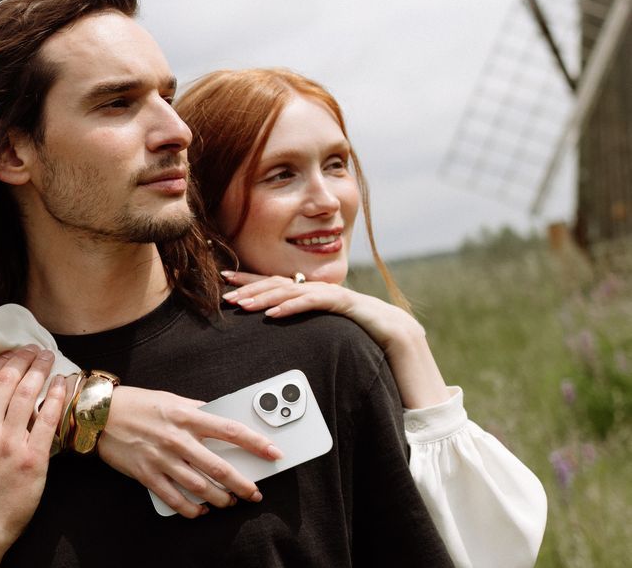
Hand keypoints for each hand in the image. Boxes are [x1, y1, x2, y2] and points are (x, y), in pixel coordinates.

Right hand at [0, 347, 65, 566]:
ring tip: (49, 358)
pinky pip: (49, 420)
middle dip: (23, 358)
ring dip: (41, 370)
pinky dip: (56, 397)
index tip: (13, 350)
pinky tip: (62, 383)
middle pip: (8, 381)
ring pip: (27, 394)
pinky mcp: (33, 458)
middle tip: (35, 348)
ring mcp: (9, 444)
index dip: (1, 360)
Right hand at [98, 386, 282, 517]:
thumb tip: (218, 415)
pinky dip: (191, 509)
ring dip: (219, 499)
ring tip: (228, 502)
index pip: (230, 430)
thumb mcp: (171, 399)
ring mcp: (162, 459)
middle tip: (254, 492)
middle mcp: (177, 439)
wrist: (99, 415)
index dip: (256, 443)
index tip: (273, 452)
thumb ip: (196, 409)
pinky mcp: (147, 475)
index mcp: (187, 416)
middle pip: (219, 467)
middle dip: (242, 484)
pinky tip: (200, 511)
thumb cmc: (137, 404)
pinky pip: (174, 498)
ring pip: (200, 487)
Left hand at [221, 270, 449, 408]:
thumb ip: (308, 339)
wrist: (409, 349)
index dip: (252, 283)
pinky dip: (293, 306)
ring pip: (294, 291)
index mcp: (318, 301)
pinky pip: (317, 302)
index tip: (226, 284)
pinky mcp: (351, 306)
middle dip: (251, 286)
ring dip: (265, 296)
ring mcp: (338, 297)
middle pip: (281, 285)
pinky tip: (274, 314)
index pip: (279, 288)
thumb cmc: (369, 350)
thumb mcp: (329, 343)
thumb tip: (280, 350)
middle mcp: (325, 293)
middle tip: (224, 292)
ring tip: (241, 305)